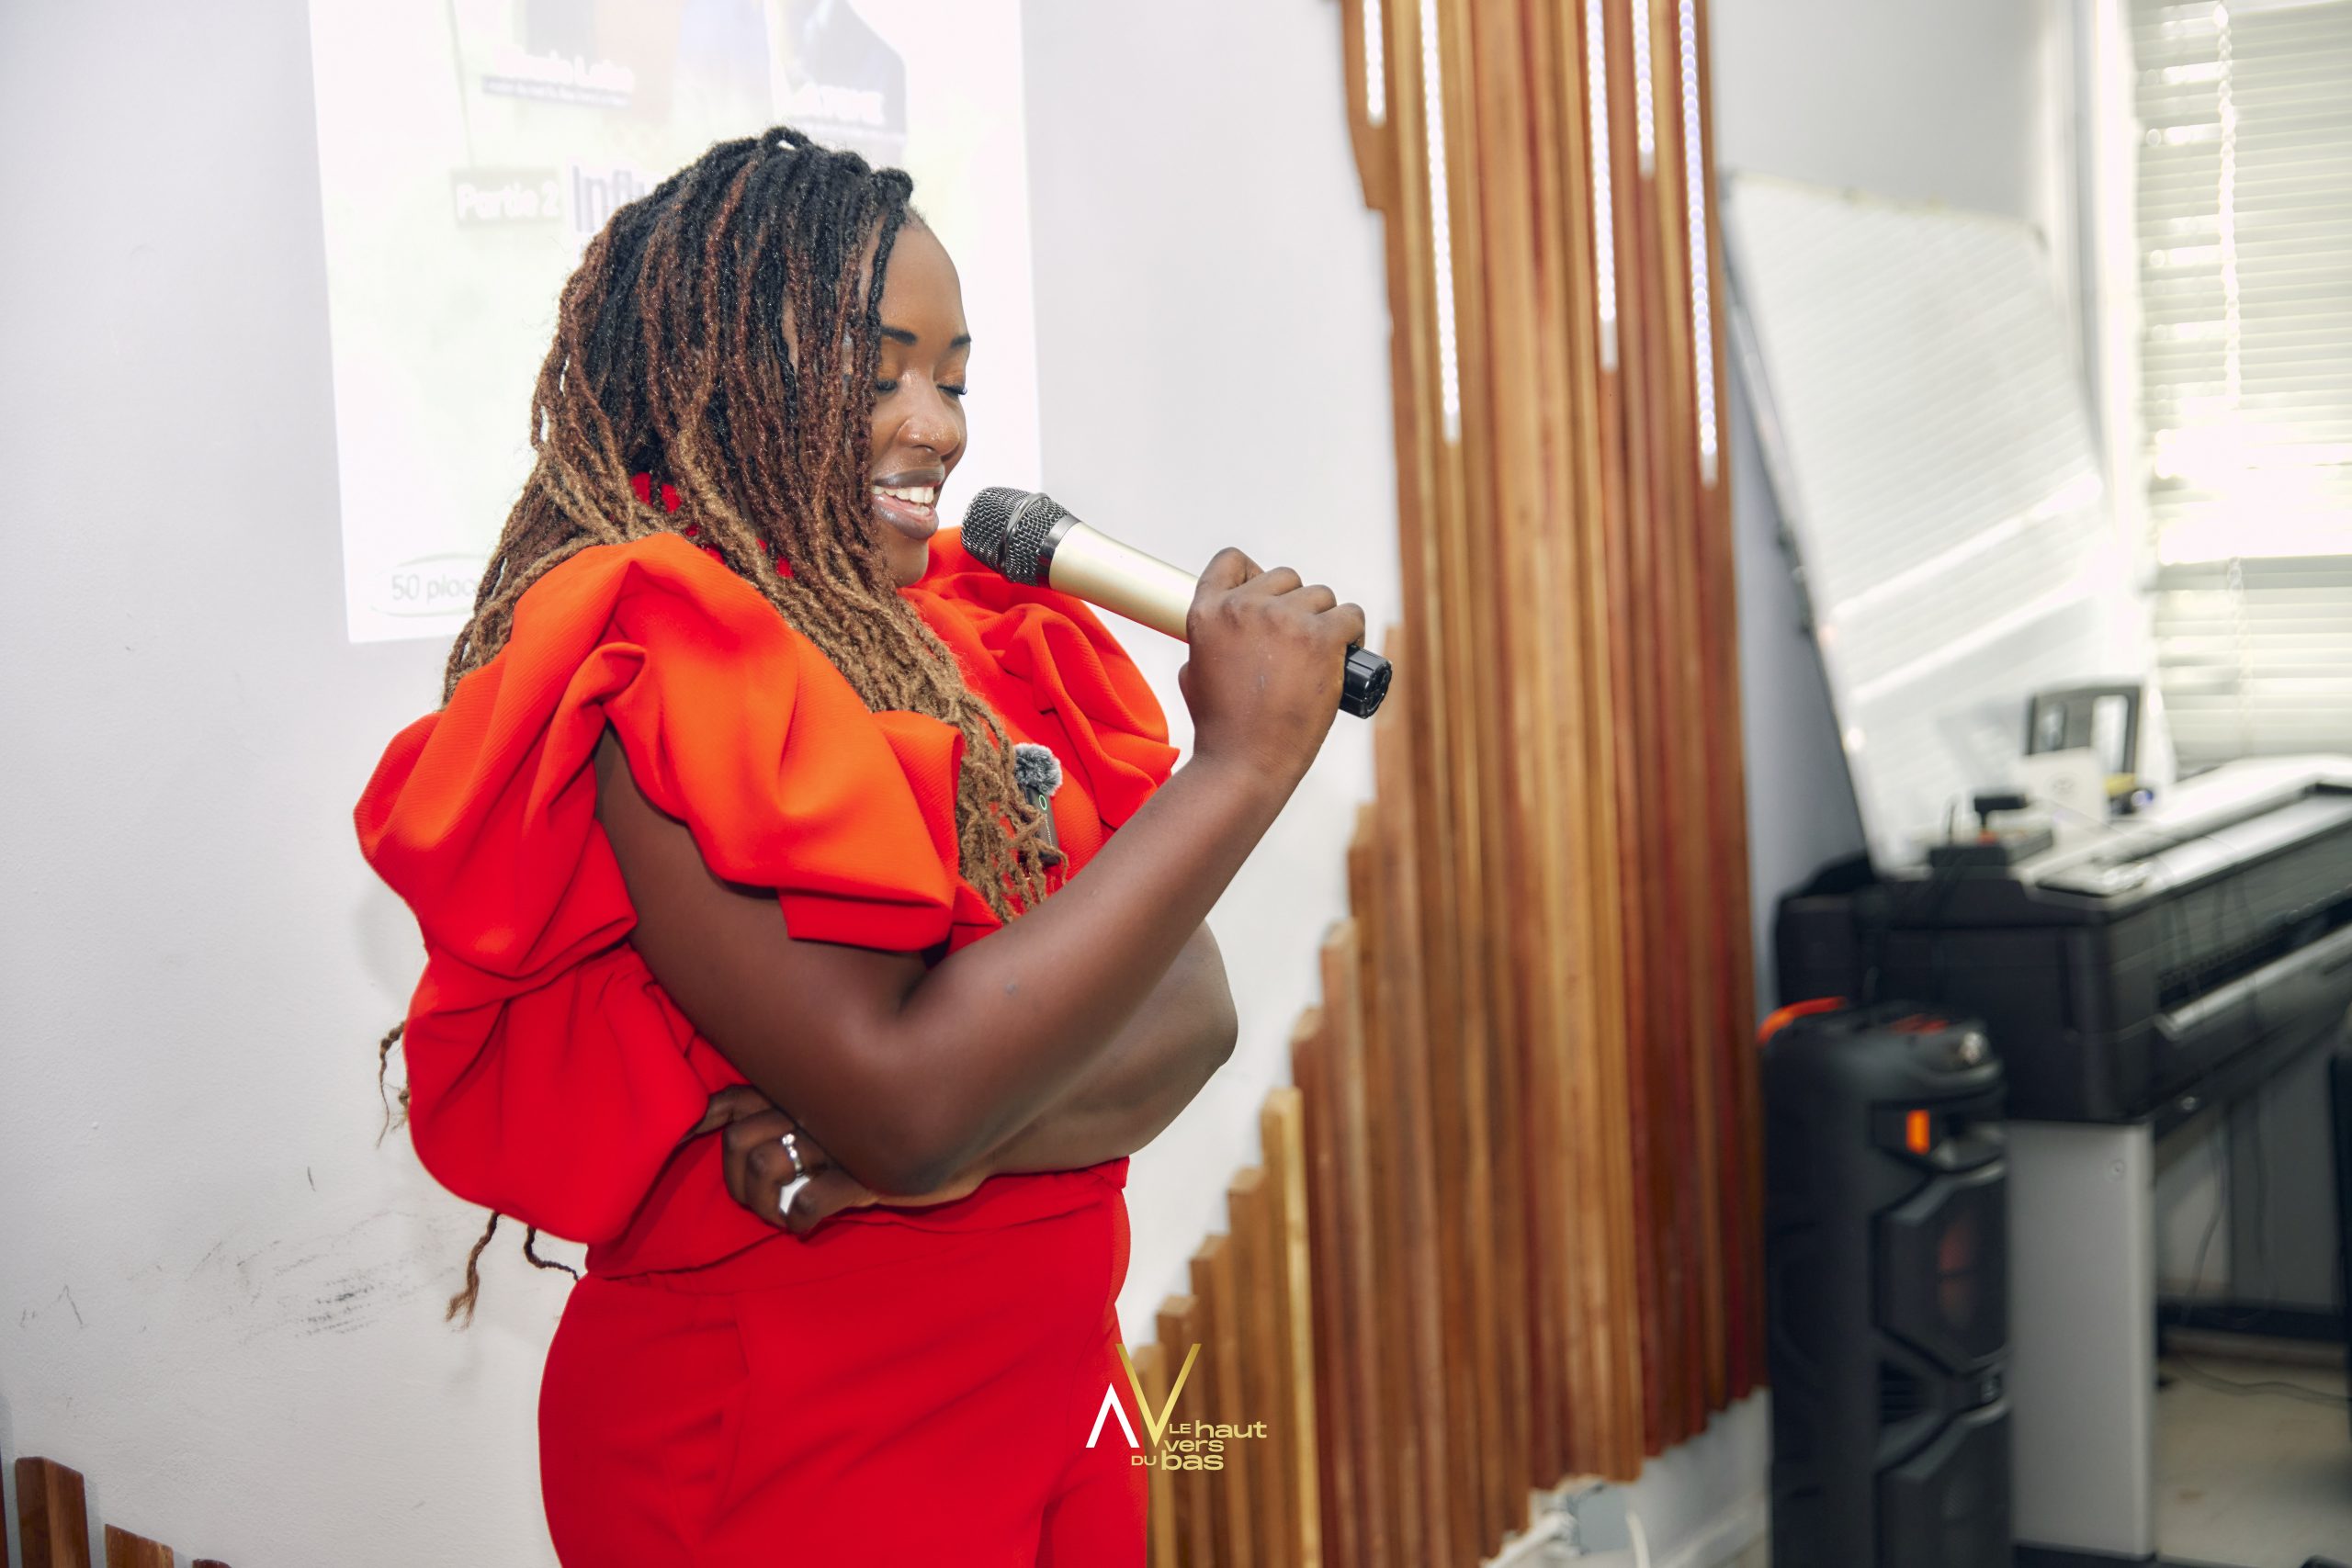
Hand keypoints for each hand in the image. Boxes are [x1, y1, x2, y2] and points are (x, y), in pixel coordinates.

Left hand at [692, 1086, 992, 1235]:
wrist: (978, 1127)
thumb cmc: (905, 1119)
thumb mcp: (847, 1104)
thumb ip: (800, 1098)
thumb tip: (730, 1110)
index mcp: (807, 1086)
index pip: (734, 1100)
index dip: (702, 1119)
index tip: (686, 1135)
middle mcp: (817, 1105)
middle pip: (740, 1143)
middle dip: (739, 1183)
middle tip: (762, 1201)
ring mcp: (840, 1139)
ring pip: (766, 1171)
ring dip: (765, 1206)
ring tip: (784, 1215)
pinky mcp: (866, 1173)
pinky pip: (807, 1203)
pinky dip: (797, 1220)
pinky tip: (808, 1224)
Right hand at [1177, 547, 1365, 786]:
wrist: (1245, 764)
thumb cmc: (1222, 729)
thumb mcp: (1194, 672)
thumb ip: (1209, 639)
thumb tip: (1229, 629)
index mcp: (1207, 611)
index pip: (1233, 560)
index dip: (1254, 574)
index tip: (1267, 599)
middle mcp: (1244, 607)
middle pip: (1286, 577)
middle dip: (1295, 605)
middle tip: (1298, 644)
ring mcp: (1284, 619)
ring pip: (1322, 596)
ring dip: (1326, 620)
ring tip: (1322, 656)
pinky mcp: (1321, 637)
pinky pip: (1351, 615)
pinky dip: (1353, 634)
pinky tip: (1347, 654)